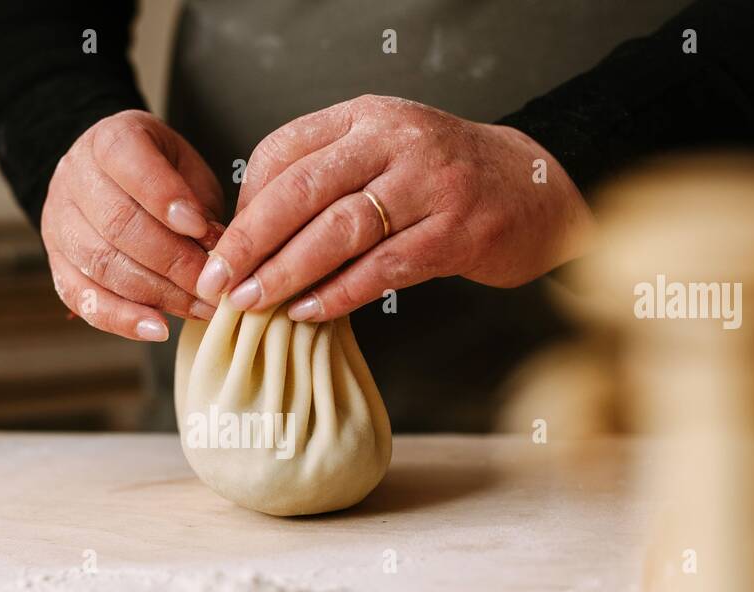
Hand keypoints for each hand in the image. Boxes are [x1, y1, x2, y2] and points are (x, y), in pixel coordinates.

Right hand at [41, 110, 224, 340]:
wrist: (111, 180)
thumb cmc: (161, 175)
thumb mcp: (187, 169)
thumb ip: (198, 203)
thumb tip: (217, 252)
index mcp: (109, 140)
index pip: (129, 163)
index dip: (166, 198)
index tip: (202, 229)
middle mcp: (74, 178)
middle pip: (118, 225)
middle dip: (173, 261)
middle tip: (213, 285)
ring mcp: (59, 223)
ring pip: (102, 265)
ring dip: (157, 294)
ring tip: (199, 308)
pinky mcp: (56, 264)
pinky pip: (83, 299)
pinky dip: (122, 319)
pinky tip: (157, 329)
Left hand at [194, 95, 592, 319]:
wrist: (536, 189)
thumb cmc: (443, 180)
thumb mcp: (383, 154)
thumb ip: (326, 177)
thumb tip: (250, 229)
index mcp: (367, 117)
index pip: (284, 150)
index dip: (245, 201)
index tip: (221, 243)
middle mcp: (395, 141)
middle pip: (301, 190)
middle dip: (250, 240)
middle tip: (217, 280)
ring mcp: (429, 185)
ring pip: (338, 230)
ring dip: (286, 272)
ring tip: (252, 303)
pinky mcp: (455, 233)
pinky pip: (382, 268)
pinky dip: (339, 294)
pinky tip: (308, 313)